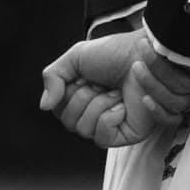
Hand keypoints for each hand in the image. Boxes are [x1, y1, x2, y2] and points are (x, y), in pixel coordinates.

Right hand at [39, 31, 189, 148]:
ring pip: (84, 131)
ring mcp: (110, 124)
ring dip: (99, 105)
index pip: (58, 110)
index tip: (84, 77)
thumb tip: (44, 106)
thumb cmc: (115, 52)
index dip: (68, 93)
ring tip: (116, 91)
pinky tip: (121, 105)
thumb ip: (53, 77)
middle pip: (69, 123)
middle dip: (84, 98)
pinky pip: (103, 138)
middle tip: (102, 83)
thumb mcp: (76, 56)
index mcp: (80, 95)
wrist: (144, 54)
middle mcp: (93, 111)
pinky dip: (109, 118)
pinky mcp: (126, 134)